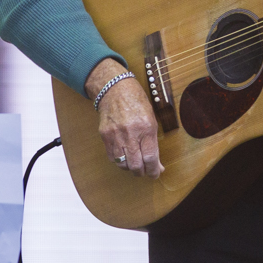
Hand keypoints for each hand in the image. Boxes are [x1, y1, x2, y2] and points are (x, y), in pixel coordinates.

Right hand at [85, 58, 163, 177]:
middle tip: (147, 172)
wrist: (115, 89)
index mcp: (146, 127)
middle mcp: (130, 133)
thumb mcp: (151, 117)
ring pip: (123, 164)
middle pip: (136, 165)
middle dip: (143, 172)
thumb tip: (155, 159)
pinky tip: (125, 158)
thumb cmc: (136, 101)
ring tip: (136, 165)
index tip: (157, 173)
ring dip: (131, 169)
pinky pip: (112, 158)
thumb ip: (152, 139)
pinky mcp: (105, 137)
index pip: (150, 157)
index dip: (154, 170)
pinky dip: (120, 162)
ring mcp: (116, 136)